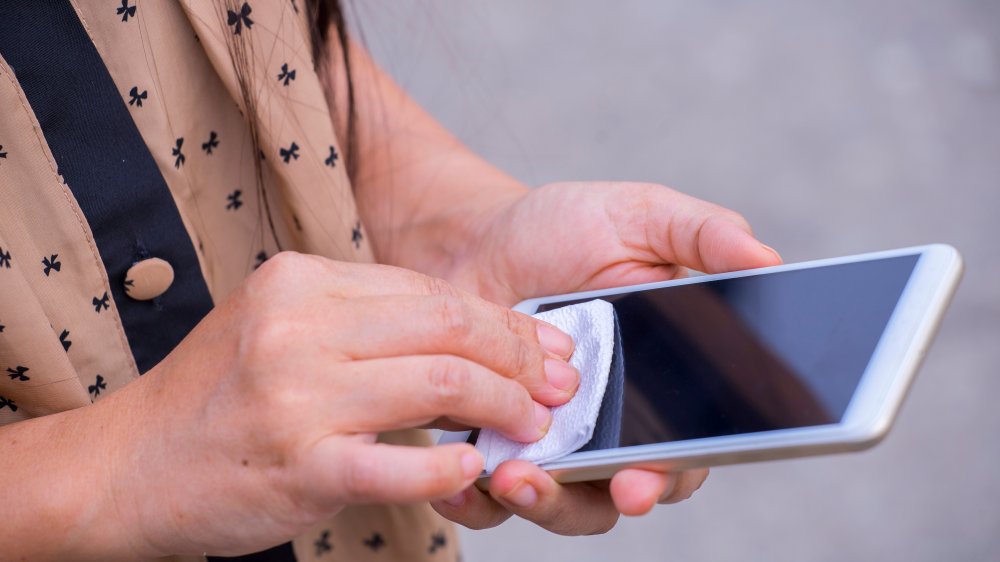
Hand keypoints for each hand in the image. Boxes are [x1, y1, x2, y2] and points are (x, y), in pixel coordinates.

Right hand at [103, 253, 581, 556]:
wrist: (127, 464)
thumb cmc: (217, 399)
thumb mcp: (279, 328)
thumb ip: (359, 320)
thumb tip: (464, 336)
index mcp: (299, 281)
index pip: (429, 291)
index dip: (502, 319)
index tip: (544, 343)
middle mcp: (298, 325)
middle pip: (447, 325)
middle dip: (520, 355)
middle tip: (561, 382)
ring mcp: (297, 394)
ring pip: (438, 383)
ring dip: (504, 405)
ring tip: (535, 424)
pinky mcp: (299, 463)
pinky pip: (398, 464)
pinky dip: (448, 469)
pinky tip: (475, 469)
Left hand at [435, 182, 781, 533]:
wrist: (477, 238)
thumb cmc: (564, 229)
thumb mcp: (640, 216)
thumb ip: (703, 233)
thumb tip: (766, 258)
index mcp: (662, 382)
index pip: (689, 447)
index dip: (677, 471)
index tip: (651, 475)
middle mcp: (613, 423)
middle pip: (631, 488)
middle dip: (619, 497)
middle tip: (612, 488)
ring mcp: (552, 439)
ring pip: (566, 505)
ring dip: (547, 504)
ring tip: (515, 476)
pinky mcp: (495, 443)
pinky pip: (491, 496)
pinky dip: (479, 500)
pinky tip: (463, 480)